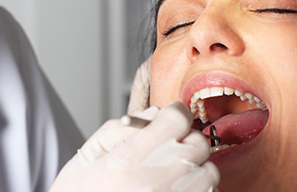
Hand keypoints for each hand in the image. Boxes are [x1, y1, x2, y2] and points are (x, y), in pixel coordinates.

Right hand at [50, 102, 219, 191]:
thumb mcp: (87, 157)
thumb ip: (119, 129)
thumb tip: (154, 113)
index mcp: (130, 160)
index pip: (177, 119)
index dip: (175, 113)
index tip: (170, 120)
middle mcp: (157, 181)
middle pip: (198, 144)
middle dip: (186, 140)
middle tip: (169, 149)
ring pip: (208, 172)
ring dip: (195, 169)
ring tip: (171, 175)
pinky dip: (197, 190)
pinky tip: (174, 191)